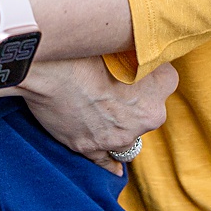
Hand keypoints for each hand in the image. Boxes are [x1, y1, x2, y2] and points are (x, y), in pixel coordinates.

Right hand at [18, 56, 176, 174]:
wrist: (42, 67)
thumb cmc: (80, 48)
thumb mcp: (116, 43)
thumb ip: (135, 52)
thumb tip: (136, 49)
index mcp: (157, 88)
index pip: (168, 79)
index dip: (151, 70)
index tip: (137, 64)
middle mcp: (144, 117)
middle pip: (150, 110)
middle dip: (137, 100)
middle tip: (114, 84)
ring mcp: (117, 136)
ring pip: (129, 135)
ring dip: (121, 126)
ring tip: (100, 109)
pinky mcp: (91, 147)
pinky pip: (108, 161)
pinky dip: (110, 162)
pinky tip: (114, 167)